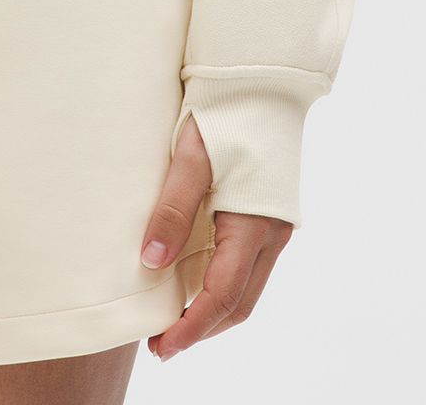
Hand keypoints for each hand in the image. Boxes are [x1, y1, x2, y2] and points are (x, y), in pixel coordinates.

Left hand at [138, 113, 294, 355]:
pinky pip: (248, 264)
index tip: (161, 348)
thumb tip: (150, 262)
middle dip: (203, 328)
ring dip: (213, 308)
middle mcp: (272, 233)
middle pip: (239, 302)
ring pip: (247, 286)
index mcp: (255, 224)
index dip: (191, 328)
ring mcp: (275, 225)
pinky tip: (194, 277)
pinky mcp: (269, 213)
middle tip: (162, 342)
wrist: (263, 77)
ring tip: (174, 315)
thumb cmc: (224, 110)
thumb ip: (172, 210)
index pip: (223, 297)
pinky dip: (222, 281)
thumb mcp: (191, 157)